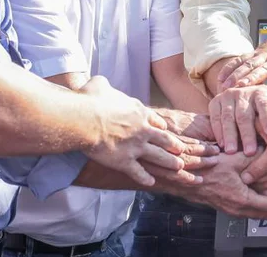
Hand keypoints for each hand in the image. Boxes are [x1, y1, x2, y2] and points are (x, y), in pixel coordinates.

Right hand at [80, 76, 216, 185]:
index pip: (155, 120)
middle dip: (175, 145)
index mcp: (138, 112)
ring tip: (179, 167)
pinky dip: (145, 178)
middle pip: (164, 139)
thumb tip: (99, 82)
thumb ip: (104, 84)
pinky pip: (138, 172)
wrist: (84, 119)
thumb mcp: (100, 84)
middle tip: (182, 150)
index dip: (161, 127)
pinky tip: (151, 183)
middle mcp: (142, 130)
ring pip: (159, 156)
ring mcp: (136, 147)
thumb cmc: (90, 100)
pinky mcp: (125, 161)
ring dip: (170, 162)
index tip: (165, 130)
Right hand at [147, 151, 266, 218]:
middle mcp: (238, 208)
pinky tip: (259, 192)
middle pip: (266, 213)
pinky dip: (256, 202)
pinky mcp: (225, 205)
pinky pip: (246, 208)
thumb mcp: (236, 158)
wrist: (184, 175)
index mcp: (243, 199)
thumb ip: (255, 157)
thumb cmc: (206, 166)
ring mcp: (230, 208)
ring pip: (256, 212)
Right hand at [209, 85, 266, 155]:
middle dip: (247, 134)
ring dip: (230, 135)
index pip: (265, 105)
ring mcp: (228, 96)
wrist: (243, 95)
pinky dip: (218, 132)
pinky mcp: (215, 101)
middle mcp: (243, 92)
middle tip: (249, 152)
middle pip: (245, 114)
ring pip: (228, 117)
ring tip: (232, 152)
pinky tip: (221, 145)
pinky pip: (215, 118)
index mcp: (262, 92)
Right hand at [217, 38, 266, 96]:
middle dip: (252, 79)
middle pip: (265, 70)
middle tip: (240, 90)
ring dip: (236, 75)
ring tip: (225, 88)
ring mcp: (266, 54)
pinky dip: (230, 68)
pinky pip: (240, 59)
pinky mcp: (256, 51)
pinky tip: (220, 78)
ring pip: (250, 64)